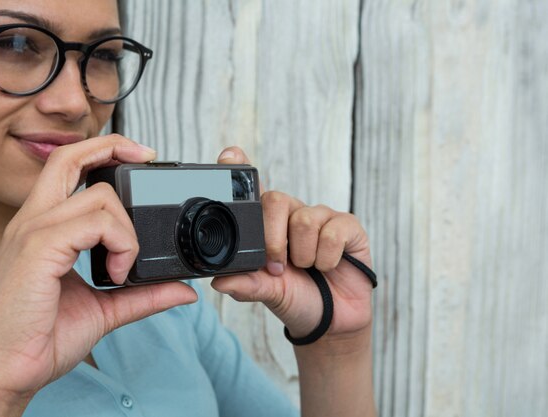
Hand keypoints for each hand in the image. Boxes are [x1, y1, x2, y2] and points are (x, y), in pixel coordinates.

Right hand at [0, 135, 197, 402]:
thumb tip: (183, 289)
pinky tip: (116, 272)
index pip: (66, 166)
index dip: (102, 151)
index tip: (139, 156)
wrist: (8, 370)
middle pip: (70, 158)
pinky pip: (94, 222)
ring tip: (123, 267)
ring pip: (99, 195)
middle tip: (149, 157)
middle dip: (114, 147)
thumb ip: (143, 295)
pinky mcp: (39, 247)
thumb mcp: (105, 309)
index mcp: (43, 227)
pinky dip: (120, 243)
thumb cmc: (42, 337)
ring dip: (127, 229)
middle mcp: (34, 221)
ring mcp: (34, 231)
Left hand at [212, 147, 372, 345]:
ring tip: (308, 268)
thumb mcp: (267, 293)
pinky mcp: (348, 226)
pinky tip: (328, 266)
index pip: (253, 189)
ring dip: (303, 255)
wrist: (331, 321)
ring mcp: (321, 217)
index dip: (241, 169)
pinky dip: (327, 258)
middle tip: (278, 267)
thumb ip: (246, 284)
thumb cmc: (296, 298)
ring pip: (304, 220)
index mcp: (267, 224)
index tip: (230, 154)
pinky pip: (332, 232)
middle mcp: (292, 214)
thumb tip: (218, 281)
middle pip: (275, 199)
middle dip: (273, 240)